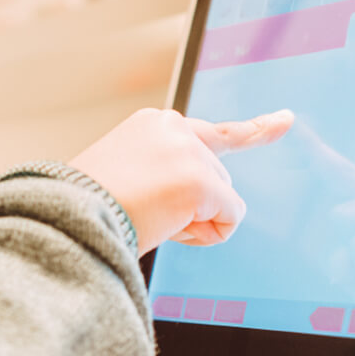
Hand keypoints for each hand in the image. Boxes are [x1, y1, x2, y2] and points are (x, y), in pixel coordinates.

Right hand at [71, 108, 293, 255]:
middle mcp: (174, 127)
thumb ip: (168, 177)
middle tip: (148, 216)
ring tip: (148, 220)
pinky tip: (170, 229)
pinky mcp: (200, 181)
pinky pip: (229, 218)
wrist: (66, 217)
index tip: (288, 121)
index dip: (258, 129)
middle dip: (196, 205)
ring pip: (222, 199)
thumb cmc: (87, 207)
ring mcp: (189, 152)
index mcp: (153, 124)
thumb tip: (218, 206)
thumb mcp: (127, 177)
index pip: (217, 131)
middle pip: (217, 177)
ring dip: (196, 221)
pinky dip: (209, 234)